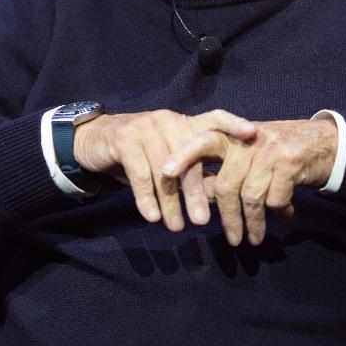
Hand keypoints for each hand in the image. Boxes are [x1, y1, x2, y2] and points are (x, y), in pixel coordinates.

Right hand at [73, 109, 256, 231]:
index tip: (253, 135)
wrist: (92, 140)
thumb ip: (190, 171)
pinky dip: (147, 198)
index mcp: (183, 123)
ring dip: (171, 202)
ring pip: (165, 170)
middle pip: (191, 157)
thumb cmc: (137, 154)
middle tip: (204, 221)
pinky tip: (152, 216)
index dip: (233, 124)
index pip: (214, 118)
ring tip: (177, 227)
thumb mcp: (166, 160)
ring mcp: (146, 128)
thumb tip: (221, 198)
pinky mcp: (124, 139)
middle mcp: (168, 121)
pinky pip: (140, 173)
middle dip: (197, 191)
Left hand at [162, 118, 337, 245]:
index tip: (165, 173)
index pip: (201, 141)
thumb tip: (200, 196)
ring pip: (250, 196)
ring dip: (252, 223)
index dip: (182, 155)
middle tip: (231, 239)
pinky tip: (284, 217)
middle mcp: (247, 139)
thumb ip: (226, 169)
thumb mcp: (249, 154)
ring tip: (253, 239)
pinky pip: (274, 198)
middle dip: (228, 217)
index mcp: (232, 135)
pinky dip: (277, 212)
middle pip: (226, 184)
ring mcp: (268, 149)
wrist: (324, 141)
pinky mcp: (289, 161)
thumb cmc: (278, 152)